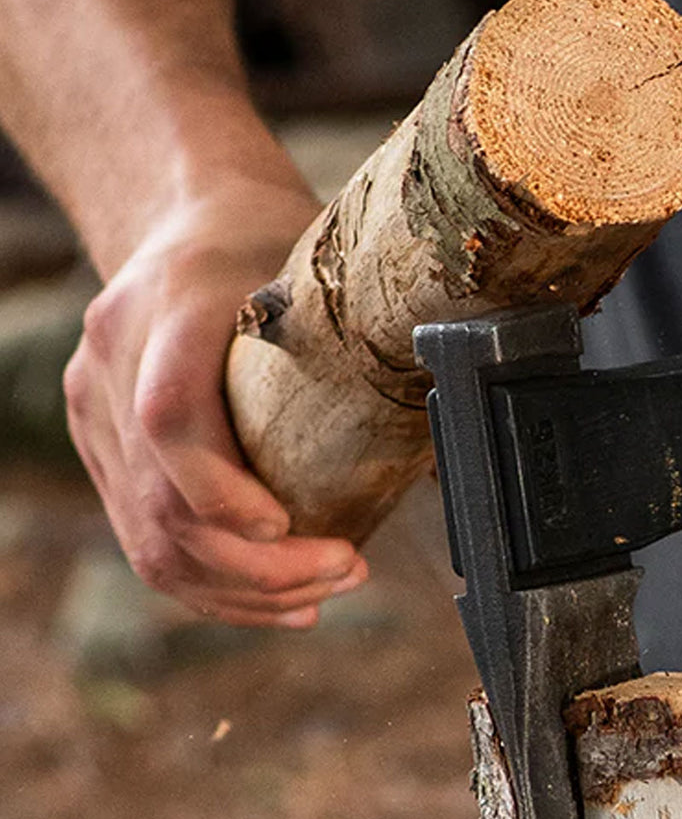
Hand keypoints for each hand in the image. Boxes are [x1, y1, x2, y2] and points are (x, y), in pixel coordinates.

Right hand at [64, 179, 367, 627]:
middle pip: (165, 504)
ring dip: (243, 593)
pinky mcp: (102, 449)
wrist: (181, 214)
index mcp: (169, 308)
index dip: (225, 492)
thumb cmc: (264, 242)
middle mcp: (114, 363)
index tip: (291, 529)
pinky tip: (281, 604)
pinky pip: (148, 543)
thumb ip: (366, 347)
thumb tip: (449, 446)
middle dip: (260, 567)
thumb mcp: (318, 271)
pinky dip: (215, 589)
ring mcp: (96, 411)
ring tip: (322, 597)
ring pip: (152, 542)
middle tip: (346, 571)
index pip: (171, 418)